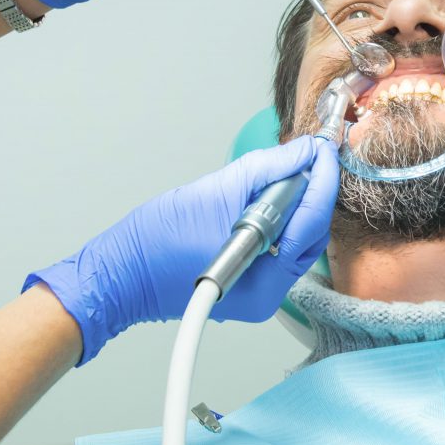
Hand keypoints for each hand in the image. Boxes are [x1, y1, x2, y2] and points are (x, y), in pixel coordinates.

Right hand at [27, 137, 339, 363]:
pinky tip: (270, 196)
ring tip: (286, 173)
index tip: (324, 148)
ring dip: (295, 205)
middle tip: (308, 156)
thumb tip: (305, 152)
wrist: (120, 273)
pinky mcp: (248, 286)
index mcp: (263, 280)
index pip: (311, 223)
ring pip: (296, 241)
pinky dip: (279, 221)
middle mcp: (268, 296)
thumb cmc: (155, 242)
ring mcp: (258, 295)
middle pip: (310, 235)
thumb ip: (270, 169)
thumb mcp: (218, 190)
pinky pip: (277, 249)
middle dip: (312, 193)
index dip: (322, 180)